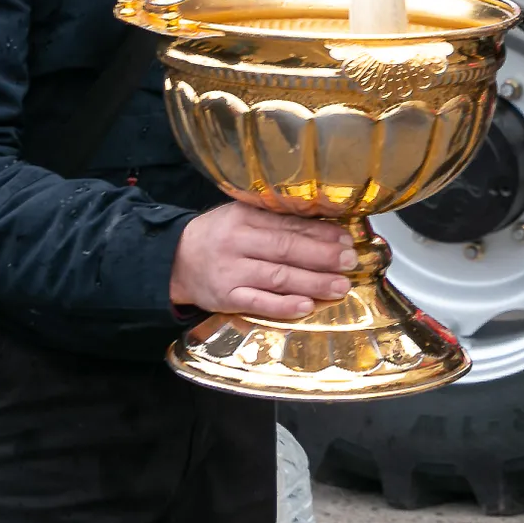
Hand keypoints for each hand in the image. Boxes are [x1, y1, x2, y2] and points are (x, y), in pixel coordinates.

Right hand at [169, 201, 357, 318]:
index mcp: (244, 218)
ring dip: (312, 282)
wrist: (173, 260)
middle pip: (287, 250)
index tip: (346, 239)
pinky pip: (258, 303)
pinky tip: (306, 306)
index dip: (320, 233)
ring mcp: (232, 273)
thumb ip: (274, 219)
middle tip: (350, 261)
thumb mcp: (240, 216)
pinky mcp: (226, 298)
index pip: (288, 226)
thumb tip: (322, 224)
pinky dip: (283, 306)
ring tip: (340, 285)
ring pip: (278, 277)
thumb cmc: (216, 236)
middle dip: (323, 256)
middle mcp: (238, 244)